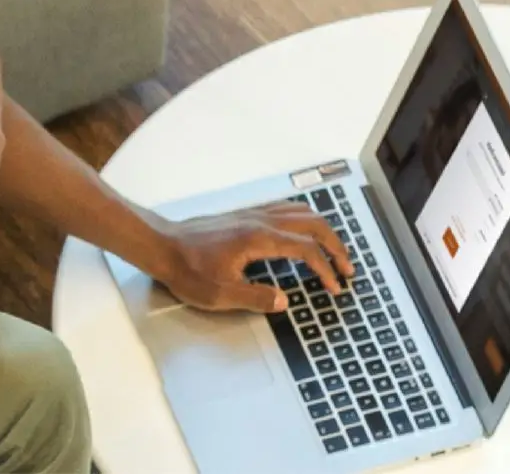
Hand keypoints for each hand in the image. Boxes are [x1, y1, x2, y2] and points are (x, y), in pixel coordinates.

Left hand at [156, 200, 354, 313]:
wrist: (162, 245)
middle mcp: (260, 220)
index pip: (306, 249)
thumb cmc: (187, 270)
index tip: (335, 287)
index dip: (326, 269)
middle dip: (335, 245)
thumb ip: (256, 298)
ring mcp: (253, 213)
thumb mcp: (221, 295)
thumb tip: (285, 301)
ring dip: (323, 230)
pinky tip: (305, 231)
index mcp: (258, 239)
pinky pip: (285, 208)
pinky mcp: (245, 214)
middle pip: (312, 224)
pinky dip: (305, 219)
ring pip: (301, 212)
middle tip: (347, 267)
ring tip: (334, 250)